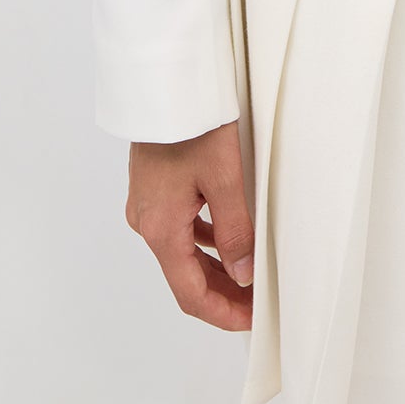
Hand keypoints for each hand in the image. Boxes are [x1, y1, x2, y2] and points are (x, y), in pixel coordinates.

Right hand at [126, 122, 254, 333]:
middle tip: (258, 305)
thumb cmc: (194, 124)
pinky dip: (203, 243)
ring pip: (182, 253)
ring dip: (214, 269)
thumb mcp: (225, 179)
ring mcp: (146, 205)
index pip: (190, 294)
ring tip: (248, 277)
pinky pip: (178, 229)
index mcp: (160, 229)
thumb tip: (243, 276)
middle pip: (184, 276)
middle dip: (222, 295)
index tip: (252, 322)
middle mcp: (146, 223)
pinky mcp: (152, 189)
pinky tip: (227, 239)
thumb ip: (235, 231)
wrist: (164, 81)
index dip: (222, 314)